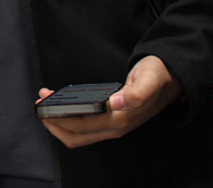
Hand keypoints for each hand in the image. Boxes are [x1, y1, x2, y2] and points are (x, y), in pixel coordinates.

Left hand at [36, 55, 181, 148]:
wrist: (172, 80)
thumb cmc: (157, 77)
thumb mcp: (148, 79)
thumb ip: (136, 93)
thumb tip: (117, 102)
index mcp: (119, 120)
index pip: (79, 127)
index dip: (58, 118)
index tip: (43, 104)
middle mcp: (114, 128)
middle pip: (74, 135)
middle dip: (53, 121)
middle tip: (40, 101)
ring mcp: (113, 126)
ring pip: (78, 134)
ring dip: (59, 121)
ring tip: (47, 100)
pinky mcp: (112, 120)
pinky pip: (85, 126)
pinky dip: (69, 119)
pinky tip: (63, 103)